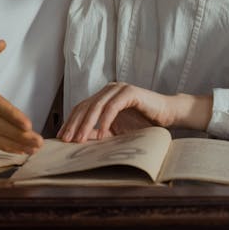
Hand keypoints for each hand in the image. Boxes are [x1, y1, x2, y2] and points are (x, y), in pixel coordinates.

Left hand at [57, 82, 211, 142]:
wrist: (167, 115)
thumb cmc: (142, 123)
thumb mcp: (116, 130)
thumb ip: (98, 131)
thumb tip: (78, 140)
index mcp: (103, 96)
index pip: (81, 107)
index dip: (70, 122)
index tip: (61, 137)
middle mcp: (108, 89)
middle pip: (85, 106)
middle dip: (74, 124)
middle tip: (66, 140)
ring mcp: (119, 89)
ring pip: (96, 105)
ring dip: (87, 124)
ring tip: (79, 140)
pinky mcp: (130, 92)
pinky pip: (113, 106)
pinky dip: (105, 121)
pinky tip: (101, 134)